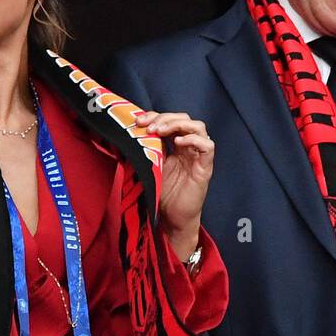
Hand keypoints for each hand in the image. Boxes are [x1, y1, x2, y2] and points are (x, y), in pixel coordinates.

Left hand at [136, 110, 214, 258]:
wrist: (171, 219)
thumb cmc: (162, 195)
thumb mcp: (149, 166)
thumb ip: (145, 149)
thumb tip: (127, 133)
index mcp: (176, 146)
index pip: (169, 120)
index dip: (155, 116)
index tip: (137, 121)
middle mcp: (188, 148)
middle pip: (184, 119)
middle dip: (165, 117)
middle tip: (148, 126)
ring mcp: (198, 157)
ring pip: (198, 127)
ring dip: (178, 124)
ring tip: (161, 131)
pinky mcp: (205, 168)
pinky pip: (208, 146)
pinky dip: (194, 140)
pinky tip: (179, 142)